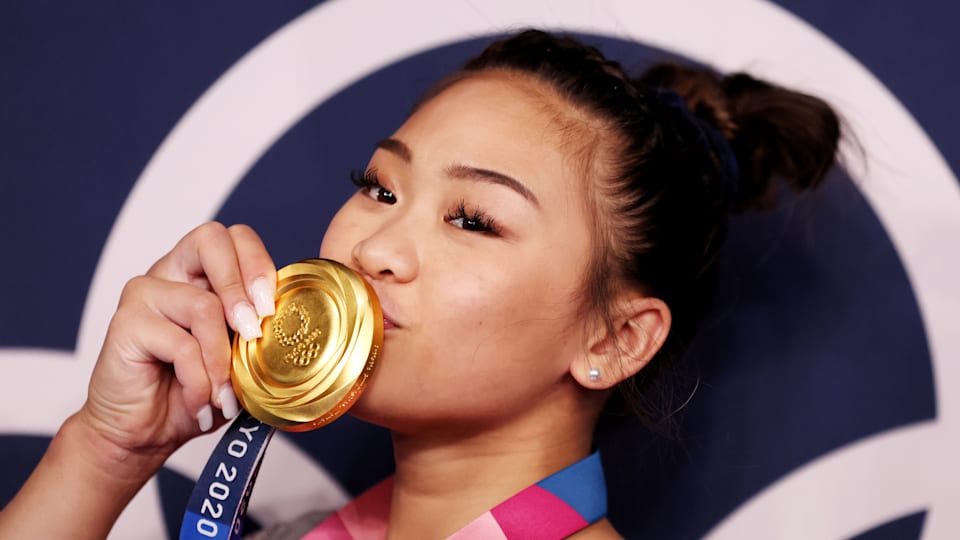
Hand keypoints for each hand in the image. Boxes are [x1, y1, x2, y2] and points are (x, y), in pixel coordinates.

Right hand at [80, 222, 276, 460]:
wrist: (144, 433)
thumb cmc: (193, 392)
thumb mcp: (237, 359)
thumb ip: (256, 331)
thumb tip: (292, 324)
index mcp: (201, 272)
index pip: (235, 237)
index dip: (258, 263)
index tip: (271, 308)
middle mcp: (170, 272)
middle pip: (211, 239)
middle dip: (241, 285)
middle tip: (253, 332)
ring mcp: (144, 294)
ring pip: (203, 305)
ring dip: (222, 359)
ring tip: (225, 396)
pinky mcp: (125, 323)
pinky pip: (181, 344)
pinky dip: (199, 381)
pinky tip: (199, 404)